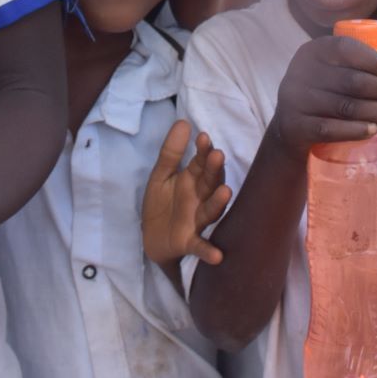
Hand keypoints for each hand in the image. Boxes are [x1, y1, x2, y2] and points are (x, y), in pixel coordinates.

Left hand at [142, 121, 231, 264]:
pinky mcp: (189, 242)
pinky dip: (209, 251)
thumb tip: (183, 122)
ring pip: (210, 210)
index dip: (203, 151)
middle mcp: (200, 199)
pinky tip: (218, 255)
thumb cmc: (162, 203)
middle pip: (210, 183)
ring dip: (218, 202)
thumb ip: (171, 152)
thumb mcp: (161, 175)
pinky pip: (200, 246)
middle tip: (217, 155)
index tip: (203, 137)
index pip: (202, 163)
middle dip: (214, 170)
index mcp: (193, 180)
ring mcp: (196, 221)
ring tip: (225, 192)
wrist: (151, 238)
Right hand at [267, 34, 376, 161]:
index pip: (345, 47)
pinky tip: (372, 130)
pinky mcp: (296, 125)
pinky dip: (355, 130)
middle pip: (351, 80)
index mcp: (314, 51)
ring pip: (345, 106)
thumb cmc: (328, 94)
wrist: (291, 127)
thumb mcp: (347, 76)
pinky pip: (330, 129)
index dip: (372, 60)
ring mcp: (296, 99)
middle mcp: (301, 71)